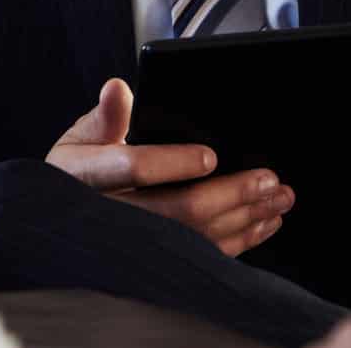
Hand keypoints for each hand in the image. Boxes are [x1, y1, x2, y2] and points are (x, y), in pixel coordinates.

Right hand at [47, 78, 292, 256]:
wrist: (71, 221)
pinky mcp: (161, 261)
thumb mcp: (82, 137)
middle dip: (231, 193)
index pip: (133, 168)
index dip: (173, 162)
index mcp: (85, 174)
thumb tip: (119, 88)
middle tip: (268, 177)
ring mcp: (137, 245)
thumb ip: (106, 115)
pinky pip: (206, 254)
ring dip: (247, 216)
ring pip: (200, 236)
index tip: (210, 155)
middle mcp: (110, 215)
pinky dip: (242, 239)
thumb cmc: (81, 172)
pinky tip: (263, 221)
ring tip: (279, 196)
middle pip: (178, 210)